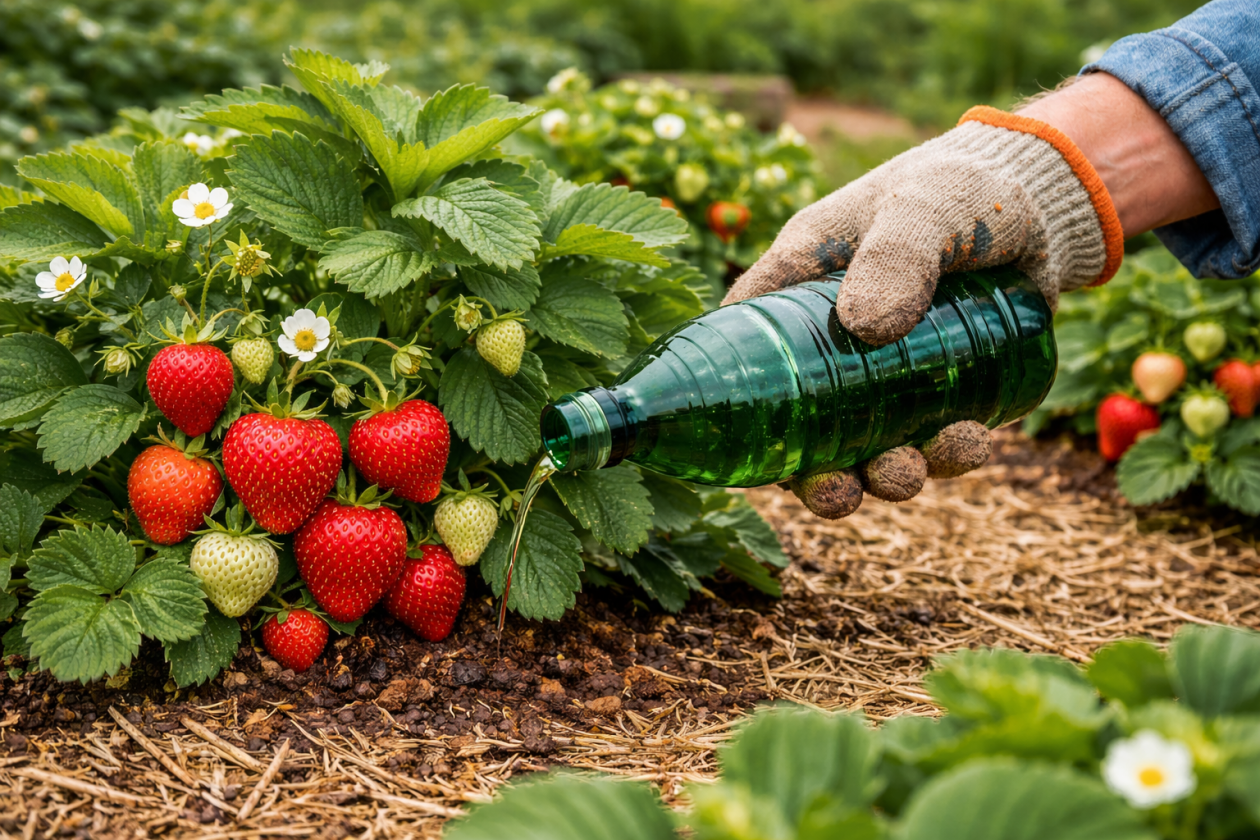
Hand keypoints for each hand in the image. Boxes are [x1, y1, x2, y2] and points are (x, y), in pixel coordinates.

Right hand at [731, 96, 1131, 517]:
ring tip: (909, 474)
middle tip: (841, 493)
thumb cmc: (960, 187)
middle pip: (802, 425)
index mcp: (798, 290)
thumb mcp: (920, 208)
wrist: (1043, 206)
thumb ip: (894, 256)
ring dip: (882, 474)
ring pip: (868, 442)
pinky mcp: (941, 391)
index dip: (733, 405)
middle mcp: (833, 342)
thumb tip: (866, 328)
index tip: (745, 452)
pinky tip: (970, 442)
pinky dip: (947, 451)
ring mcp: (886, 374)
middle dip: (817, 474)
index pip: (742, 349)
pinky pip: (933, 436)